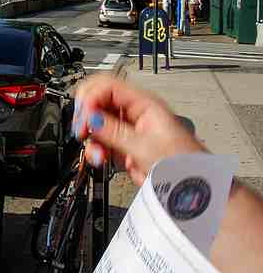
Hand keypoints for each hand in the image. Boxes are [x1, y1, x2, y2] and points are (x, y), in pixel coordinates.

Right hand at [73, 75, 205, 185]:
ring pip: (95, 122)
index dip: (91, 98)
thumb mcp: (143, 146)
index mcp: (144, 103)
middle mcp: (134, 112)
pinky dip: (95, 148)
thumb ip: (113, 131)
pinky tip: (99, 157)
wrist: (191, 186)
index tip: (83, 117)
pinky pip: (100, 140)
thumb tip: (90, 118)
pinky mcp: (122, 145)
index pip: (107, 86)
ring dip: (89, 136)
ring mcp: (127, 128)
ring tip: (96, 152)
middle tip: (81, 130)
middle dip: (86, 115)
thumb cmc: (182, 164)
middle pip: (98, 101)